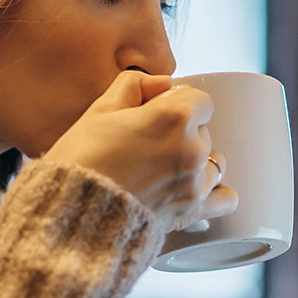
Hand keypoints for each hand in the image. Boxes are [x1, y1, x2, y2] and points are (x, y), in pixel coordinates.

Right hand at [42, 71, 236, 231]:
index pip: (199, 99)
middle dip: (182, 134)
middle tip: (149, 145)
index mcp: (174, 117)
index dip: (177, 103)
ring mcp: (195, 181)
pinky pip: (225, 199)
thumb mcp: (99, 111)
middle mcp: (192, 148)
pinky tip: (199, 190)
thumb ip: (133, 86)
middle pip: (203, 130)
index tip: (158, 114)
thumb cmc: (81, 161)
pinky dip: (216, 194)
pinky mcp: (192, 210)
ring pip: (212, 161)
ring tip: (165, 169)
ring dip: (196, 162)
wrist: (73, 214)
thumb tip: (162, 83)